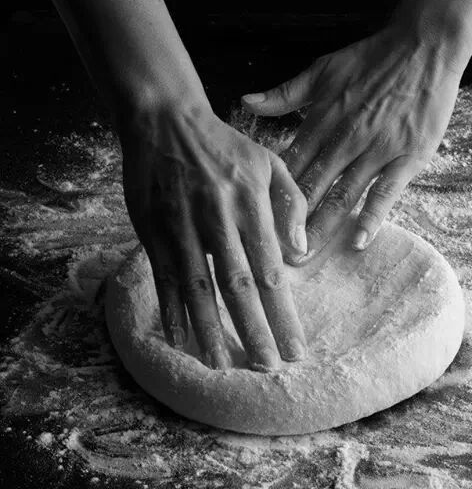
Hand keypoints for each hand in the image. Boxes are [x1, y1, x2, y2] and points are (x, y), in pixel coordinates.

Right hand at [118, 96, 307, 370]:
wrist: (165, 120)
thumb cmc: (224, 146)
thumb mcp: (269, 162)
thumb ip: (291, 205)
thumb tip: (300, 253)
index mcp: (250, 205)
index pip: (271, 271)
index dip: (283, 313)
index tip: (296, 349)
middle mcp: (217, 219)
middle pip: (237, 285)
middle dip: (253, 330)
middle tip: (266, 367)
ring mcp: (181, 226)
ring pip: (197, 286)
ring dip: (209, 329)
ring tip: (221, 365)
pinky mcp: (153, 230)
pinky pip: (164, 276)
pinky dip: (170, 308)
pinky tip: (178, 337)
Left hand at [242, 21, 471, 258]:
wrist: (424, 44)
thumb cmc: (372, 59)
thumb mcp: (322, 69)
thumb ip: (284, 93)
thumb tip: (245, 102)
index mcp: (322, 120)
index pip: (290, 165)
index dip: (272, 194)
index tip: (257, 219)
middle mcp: (345, 138)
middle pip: (312, 186)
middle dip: (291, 221)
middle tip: (275, 252)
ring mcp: (377, 150)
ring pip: (343, 194)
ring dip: (323, 227)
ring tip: (306, 254)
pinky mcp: (408, 156)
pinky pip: (386, 192)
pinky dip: (372, 217)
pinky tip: (358, 241)